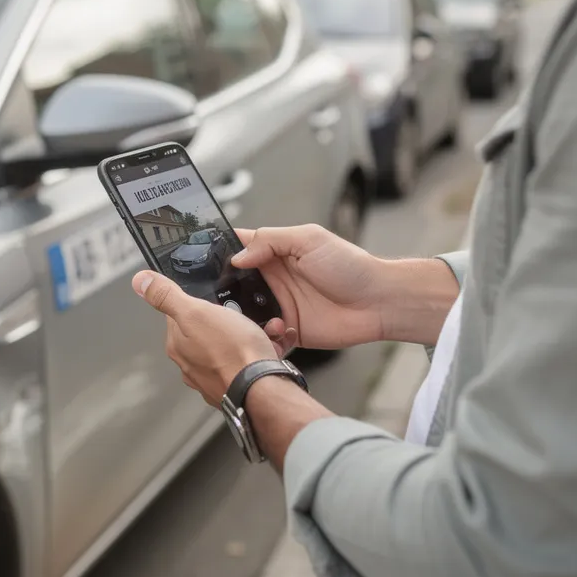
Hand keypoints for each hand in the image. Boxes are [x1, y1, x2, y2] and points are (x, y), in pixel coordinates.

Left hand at [132, 270, 286, 407]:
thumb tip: (140, 281)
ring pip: (232, 346)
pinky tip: (270, 347)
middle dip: (231, 319)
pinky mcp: (236, 385)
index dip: (202, 302)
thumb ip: (167, 296)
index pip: (182, 313)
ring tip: (262, 331)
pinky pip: (248, 362)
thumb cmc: (232, 351)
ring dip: (250, 334)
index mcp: (178, 345)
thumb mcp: (196, 312)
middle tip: (245, 316)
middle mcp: (192, 364)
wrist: (262, 388)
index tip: (218, 300)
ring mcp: (214, 377)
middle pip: (209, 329)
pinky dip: (261, 352)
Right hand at [230, 225, 390, 352]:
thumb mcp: (308, 239)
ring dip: (241, 318)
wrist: (378, 302)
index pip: (238, 248)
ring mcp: (279, 306)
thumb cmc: (350, 266)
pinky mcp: (288, 330)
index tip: (197, 260)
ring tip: (248, 319)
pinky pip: (265, 336)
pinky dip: (263, 337)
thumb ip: (270, 241)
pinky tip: (277, 331)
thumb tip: (237, 257)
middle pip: (233, 285)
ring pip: (244, 314)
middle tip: (216, 299)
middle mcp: (273, 279)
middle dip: (221, 292)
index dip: (217, 252)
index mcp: (275, 253)